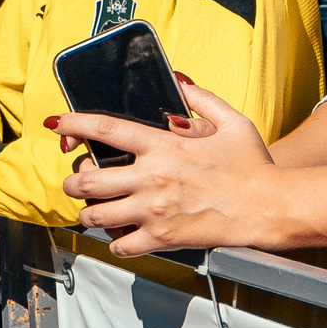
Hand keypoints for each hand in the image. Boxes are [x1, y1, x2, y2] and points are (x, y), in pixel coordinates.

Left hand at [59, 80, 276, 252]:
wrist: (268, 207)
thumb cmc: (253, 166)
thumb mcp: (233, 122)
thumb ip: (202, 100)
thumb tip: (181, 82)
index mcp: (164, 147)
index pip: (107, 130)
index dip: (75, 124)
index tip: (58, 123)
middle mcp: (152, 179)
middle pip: (87, 181)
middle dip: (73, 181)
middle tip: (79, 181)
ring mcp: (154, 211)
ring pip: (95, 215)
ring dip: (88, 212)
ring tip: (95, 210)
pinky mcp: (161, 239)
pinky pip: (119, 245)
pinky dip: (114, 241)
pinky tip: (122, 233)